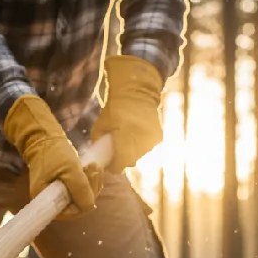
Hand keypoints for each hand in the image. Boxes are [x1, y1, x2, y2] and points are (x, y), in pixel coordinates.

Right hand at [3, 94, 102, 217]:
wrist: (45, 139)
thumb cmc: (54, 153)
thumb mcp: (70, 169)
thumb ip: (80, 188)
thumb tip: (90, 206)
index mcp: (46, 200)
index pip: (69, 213)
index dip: (83, 204)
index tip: (91, 185)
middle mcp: (52, 201)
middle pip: (78, 205)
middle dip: (91, 189)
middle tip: (95, 170)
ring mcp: (59, 194)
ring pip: (82, 197)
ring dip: (92, 183)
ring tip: (94, 166)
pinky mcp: (66, 187)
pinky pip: (81, 190)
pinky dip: (89, 180)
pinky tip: (92, 168)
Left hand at [91, 55, 164, 172]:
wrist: (137, 91)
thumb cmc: (114, 108)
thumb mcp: (100, 126)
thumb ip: (99, 143)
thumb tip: (99, 157)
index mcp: (125, 141)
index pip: (119, 166)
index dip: (112, 166)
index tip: (108, 162)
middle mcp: (140, 144)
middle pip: (129, 162)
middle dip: (121, 158)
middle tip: (115, 150)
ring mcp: (151, 141)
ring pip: (139, 155)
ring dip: (132, 152)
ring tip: (125, 140)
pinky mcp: (158, 138)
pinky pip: (147, 148)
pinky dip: (140, 145)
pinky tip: (135, 135)